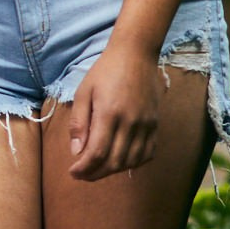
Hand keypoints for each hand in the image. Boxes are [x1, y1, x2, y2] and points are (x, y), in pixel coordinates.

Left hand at [67, 36, 162, 179]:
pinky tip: (121, 162)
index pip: (97, 152)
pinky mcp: (156, 124)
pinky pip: (147, 154)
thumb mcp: (84, 92)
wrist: (136, 54)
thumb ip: (79, 123)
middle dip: (96, 173)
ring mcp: (146, 124)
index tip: (73, 172)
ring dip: (113, 171)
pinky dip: (133, 163)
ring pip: (131, 161)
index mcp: (109, 113)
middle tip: (83, 174)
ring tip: (98, 169)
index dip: (84, 168)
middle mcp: (130, 122)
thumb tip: (76, 152)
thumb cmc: (105, 71)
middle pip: (114, 161)